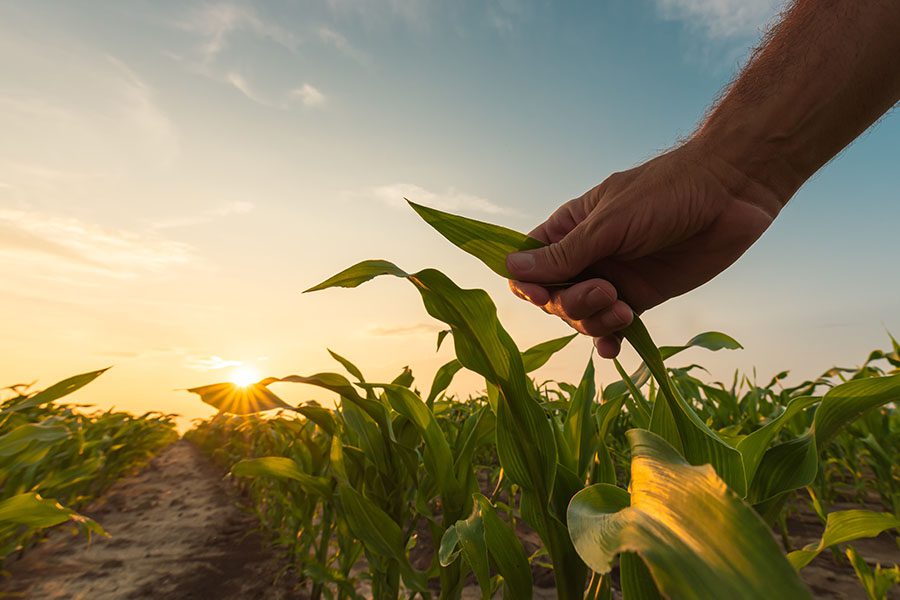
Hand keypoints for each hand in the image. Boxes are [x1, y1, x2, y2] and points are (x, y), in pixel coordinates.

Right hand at [506, 141, 784, 357]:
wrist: (731, 193)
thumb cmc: (666, 193)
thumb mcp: (610, 223)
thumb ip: (565, 253)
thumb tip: (511, 270)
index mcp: (570, 228)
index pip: (530, 263)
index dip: (529, 284)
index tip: (542, 294)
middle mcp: (587, 256)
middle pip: (553, 297)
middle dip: (571, 303)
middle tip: (605, 291)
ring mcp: (614, 278)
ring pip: (582, 316)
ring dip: (594, 321)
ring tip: (623, 310)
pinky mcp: (641, 297)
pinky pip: (613, 327)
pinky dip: (608, 340)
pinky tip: (613, 347)